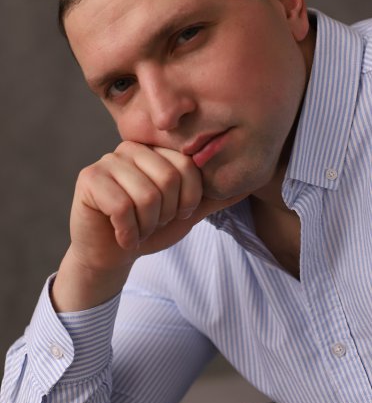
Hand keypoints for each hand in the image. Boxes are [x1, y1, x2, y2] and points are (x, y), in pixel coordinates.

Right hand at [52, 141, 244, 310]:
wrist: (112, 254)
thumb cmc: (149, 227)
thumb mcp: (186, 212)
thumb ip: (213, 195)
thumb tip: (251, 181)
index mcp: (156, 150)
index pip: (188, 167)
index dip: (186, 200)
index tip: (173, 214)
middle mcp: (131, 148)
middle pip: (168, 178)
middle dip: (165, 214)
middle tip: (152, 222)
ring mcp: (107, 160)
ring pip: (146, 195)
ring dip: (146, 225)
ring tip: (137, 227)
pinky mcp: (89, 179)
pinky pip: (121, 206)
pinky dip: (128, 232)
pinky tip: (122, 236)